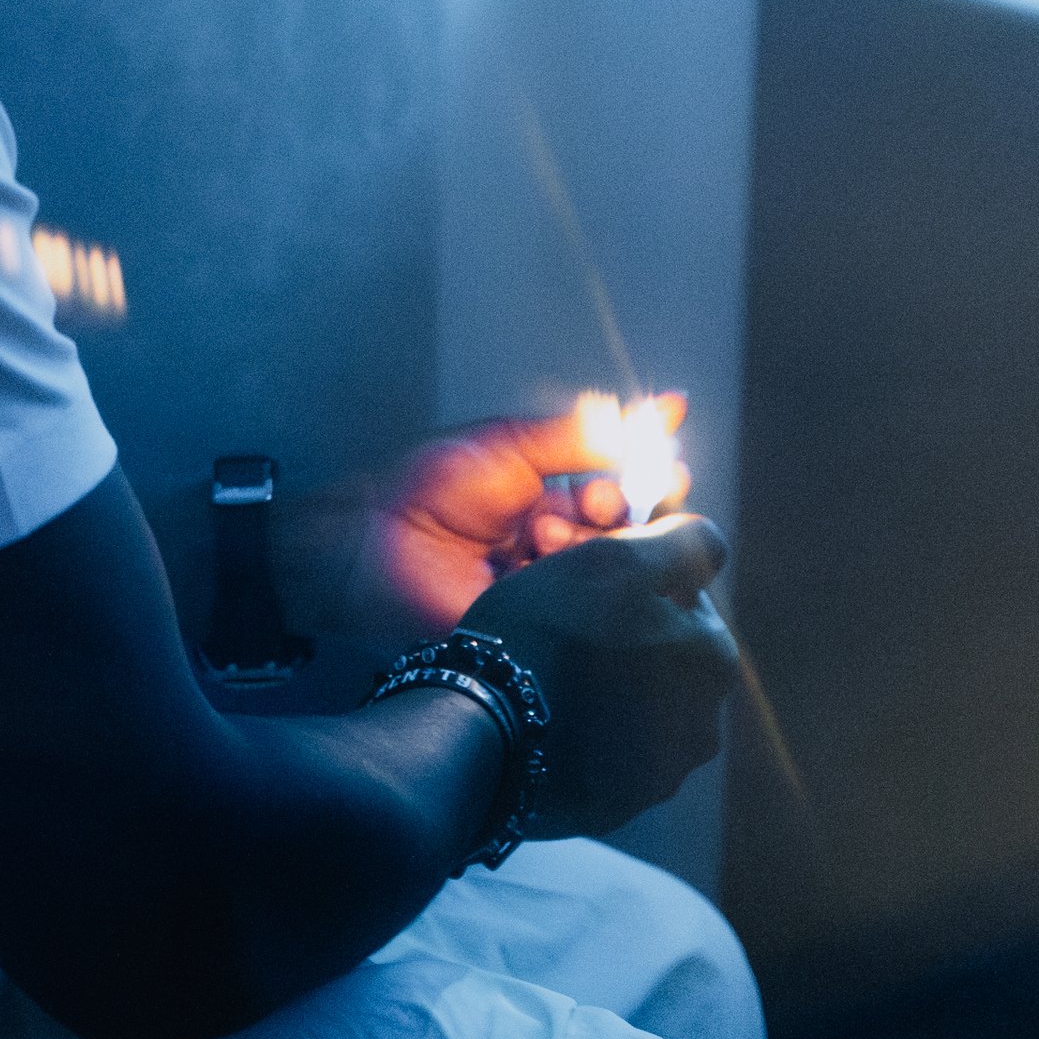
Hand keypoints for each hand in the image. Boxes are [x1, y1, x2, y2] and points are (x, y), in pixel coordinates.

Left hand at [286, 399, 689, 659]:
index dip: (644, 485)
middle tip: (589, 505)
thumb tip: (667, 407)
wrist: (371, 539)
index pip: (628, 496)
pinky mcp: (538, 630)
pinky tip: (538, 568)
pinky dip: (570, 588)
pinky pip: (583, 616)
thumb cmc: (429, 485)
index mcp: (553, 500)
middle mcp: (559, 548)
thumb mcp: (512, 445)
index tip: (650, 472)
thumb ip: (586, 434)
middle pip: (627, 538)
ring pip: (610, 576)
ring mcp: (549, 591)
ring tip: (539, 537)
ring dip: (585, 550)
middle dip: (615, 518)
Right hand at [471, 517, 740, 838]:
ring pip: (638, 709)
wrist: (482, 736)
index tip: (592, 585)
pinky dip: (585, 735)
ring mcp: (659, 776)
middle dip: (629, 638)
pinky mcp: (614, 808)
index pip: (687, 597)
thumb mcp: (615, 563)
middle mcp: (704, 725)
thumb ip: (682, 544)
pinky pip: (605, 756)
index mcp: (714, 660)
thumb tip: (710, 539)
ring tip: (552, 675)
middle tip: (566, 627)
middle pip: (666, 657)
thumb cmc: (548, 634)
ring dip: (610, 690)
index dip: (638, 582)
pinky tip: (547, 717)